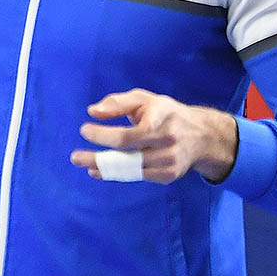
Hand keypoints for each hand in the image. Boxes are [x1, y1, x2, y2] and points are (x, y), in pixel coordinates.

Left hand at [70, 88, 237, 183]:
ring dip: (102, 166)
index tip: (84, 128)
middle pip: (127, 150)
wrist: (202, 136)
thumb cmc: (165, 113)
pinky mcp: (169, 175)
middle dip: (97, 154)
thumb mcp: (146, 99)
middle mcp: (168, 138)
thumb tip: (93, 112)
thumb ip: (119, 102)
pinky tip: (99, 169)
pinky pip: (136, 176)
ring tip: (81, 161)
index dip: (107, 133)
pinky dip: (115, 174)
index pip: (132, 128)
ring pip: (129, 167)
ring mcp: (170, 159)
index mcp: (162, 114)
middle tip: (74, 156)